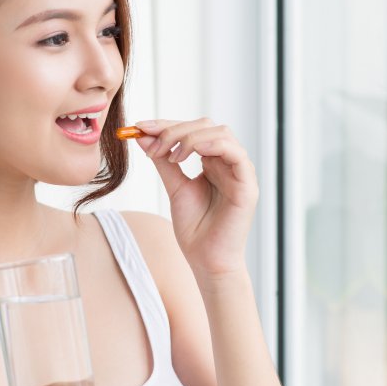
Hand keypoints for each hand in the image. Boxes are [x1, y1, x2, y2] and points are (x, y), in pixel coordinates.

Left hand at [134, 118, 258, 280]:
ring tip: (170, 155)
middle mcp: (228, 162)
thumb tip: (143, 136)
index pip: (193, 129)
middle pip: (206, 126)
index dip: (166, 124)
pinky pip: (236, 154)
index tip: (139, 127)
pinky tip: (189, 153)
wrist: (206, 261)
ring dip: (190, 137)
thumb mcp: (174, 187)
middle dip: (175, 129)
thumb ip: (162, 161)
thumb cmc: (195, 229)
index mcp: (213, 161)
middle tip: (152, 143)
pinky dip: (212, 146)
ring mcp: (239, 172)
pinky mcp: (247, 185)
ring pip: (221, 134)